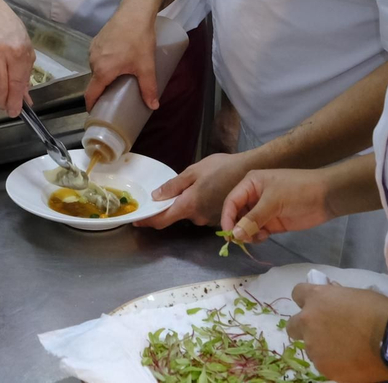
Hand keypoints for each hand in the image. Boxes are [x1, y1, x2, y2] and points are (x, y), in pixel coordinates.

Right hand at [86, 3, 158, 109]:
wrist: (134, 11)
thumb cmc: (139, 39)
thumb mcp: (146, 66)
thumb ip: (148, 88)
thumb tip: (154, 106)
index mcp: (102, 71)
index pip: (90, 94)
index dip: (92, 105)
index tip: (96, 113)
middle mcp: (93, 60)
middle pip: (94, 81)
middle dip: (102, 90)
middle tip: (114, 95)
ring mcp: (93, 49)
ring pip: (96, 68)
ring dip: (103, 75)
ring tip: (117, 78)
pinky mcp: (97, 39)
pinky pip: (97, 57)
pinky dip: (104, 63)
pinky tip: (116, 61)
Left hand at [135, 151, 251, 228]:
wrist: (251, 171)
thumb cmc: (221, 167)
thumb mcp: (194, 171)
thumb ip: (174, 186)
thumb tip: (155, 197)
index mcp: (188, 205)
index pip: (162, 219)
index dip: (148, 220)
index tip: (136, 220)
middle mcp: (198, 217)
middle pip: (178, 215)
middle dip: (174, 204)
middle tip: (178, 186)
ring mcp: (210, 220)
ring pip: (192, 213)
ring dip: (189, 203)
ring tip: (198, 184)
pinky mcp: (219, 219)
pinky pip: (203, 213)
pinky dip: (201, 204)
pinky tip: (209, 189)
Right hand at [219, 169, 332, 242]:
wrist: (326, 197)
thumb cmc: (297, 191)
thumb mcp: (273, 202)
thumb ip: (253, 218)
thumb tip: (234, 235)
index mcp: (251, 184)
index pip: (231, 202)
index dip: (227, 218)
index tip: (229, 234)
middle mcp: (254, 196)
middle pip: (237, 215)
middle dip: (238, 228)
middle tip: (242, 240)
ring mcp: (263, 210)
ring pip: (246, 225)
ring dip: (248, 233)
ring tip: (258, 236)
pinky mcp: (273, 222)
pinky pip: (257, 231)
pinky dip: (257, 236)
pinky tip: (265, 236)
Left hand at [287, 282, 387, 382]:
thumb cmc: (379, 312)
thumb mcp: (357, 294)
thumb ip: (337, 296)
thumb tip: (332, 294)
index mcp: (316, 299)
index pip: (297, 293)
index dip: (307, 298)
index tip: (317, 304)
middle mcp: (309, 323)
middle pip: (293, 325)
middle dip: (304, 327)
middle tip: (323, 331)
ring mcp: (315, 348)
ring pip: (311, 347)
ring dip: (322, 346)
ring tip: (345, 348)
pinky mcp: (325, 368)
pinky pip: (325, 364)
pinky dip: (334, 362)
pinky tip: (352, 360)